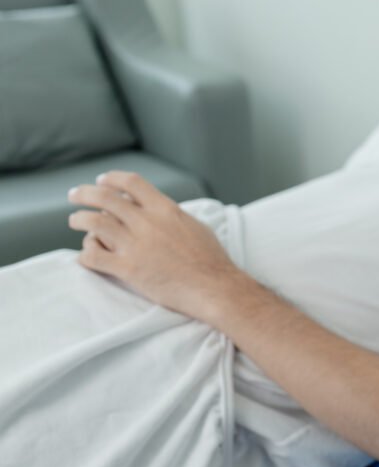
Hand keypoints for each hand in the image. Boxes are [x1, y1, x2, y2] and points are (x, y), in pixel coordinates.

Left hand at [68, 171, 245, 320]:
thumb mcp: (195, 226)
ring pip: (94, 223)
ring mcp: (136, 245)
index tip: (102, 181)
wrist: (215, 287)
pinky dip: (85, 254)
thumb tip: (163, 210)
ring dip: (79, 220)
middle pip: (105, 198)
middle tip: (75, 195)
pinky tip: (86, 256)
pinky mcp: (129, 269)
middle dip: (85, 194)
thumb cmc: (211, 260)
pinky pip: (94, 256)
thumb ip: (173, 215)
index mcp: (165, 209)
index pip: (131, 182)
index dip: (112, 179)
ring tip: (75, 221)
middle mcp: (147, 222)